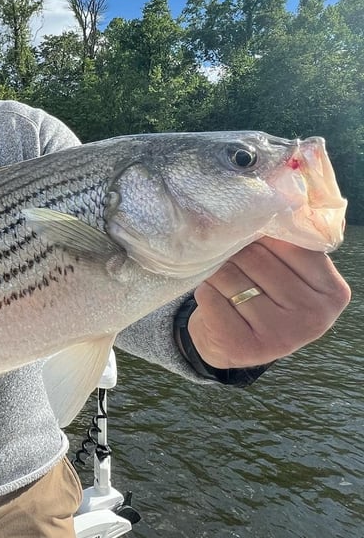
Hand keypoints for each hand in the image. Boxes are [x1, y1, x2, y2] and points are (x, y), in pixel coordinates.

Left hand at [188, 237, 350, 368]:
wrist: (234, 344)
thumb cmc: (263, 295)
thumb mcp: (289, 270)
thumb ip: (288, 240)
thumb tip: (269, 190)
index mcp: (333, 291)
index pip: (288, 241)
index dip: (260, 232)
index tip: (249, 235)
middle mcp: (313, 318)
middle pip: (255, 257)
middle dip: (234, 252)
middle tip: (230, 259)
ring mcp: (280, 336)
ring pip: (229, 275)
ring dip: (215, 272)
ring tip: (223, 282)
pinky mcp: (243, 347)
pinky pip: (209, 296)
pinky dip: (204, 291)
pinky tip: (215, 301)